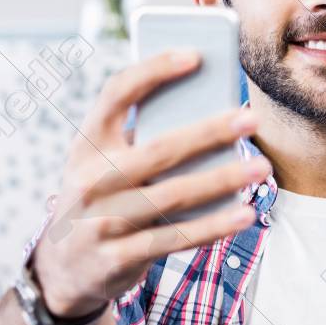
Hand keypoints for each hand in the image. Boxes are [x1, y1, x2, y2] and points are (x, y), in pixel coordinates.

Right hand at [31, 50, 271, 317]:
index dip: (154, 71)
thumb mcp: (106, 163)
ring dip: (223, 181)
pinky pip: (175, 238)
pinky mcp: (118, 256)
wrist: (64, 269)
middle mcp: (90, 179)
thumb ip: (145, 139)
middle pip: (159, 149)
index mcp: (88, 143)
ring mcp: (102, 220)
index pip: (117, 94)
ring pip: (173, 196)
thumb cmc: (103, 198)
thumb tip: (214, 113)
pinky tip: (244, 214)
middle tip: (250, 120)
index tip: (195, 56)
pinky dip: (213, 226)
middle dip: (209, 132)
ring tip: (262, 168)